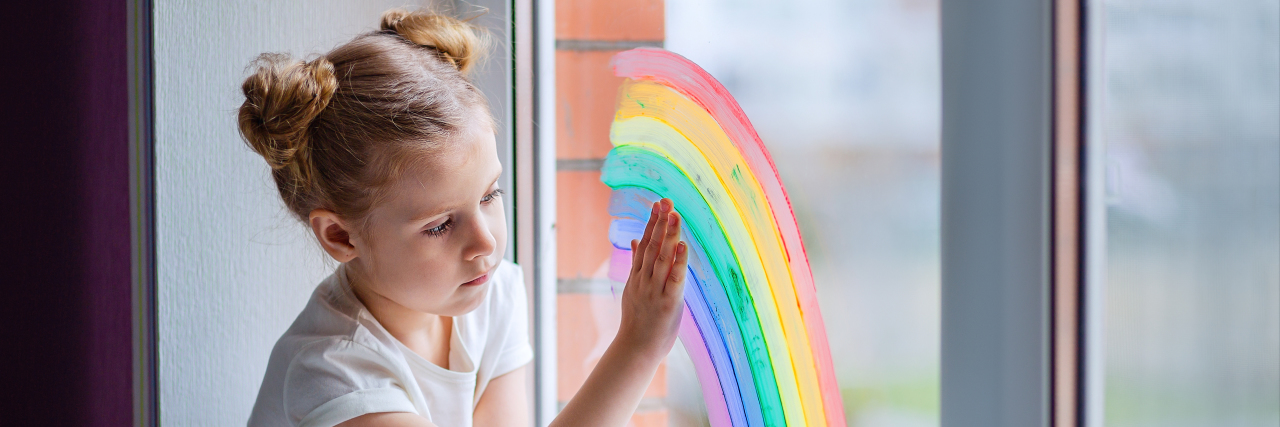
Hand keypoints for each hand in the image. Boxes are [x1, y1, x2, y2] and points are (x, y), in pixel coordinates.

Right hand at [617, 198, 688, 362]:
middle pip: (652, 246)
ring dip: (669, 236)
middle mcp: (644, 280)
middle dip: (660, 223)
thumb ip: (636, 263)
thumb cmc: (638, 320)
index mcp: (637, 276)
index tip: (658, 204)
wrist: (635, 349)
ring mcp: (654, 291)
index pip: (644, 243)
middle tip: (666, 201)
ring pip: (662, 258)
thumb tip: (635, 239)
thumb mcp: (633, 288)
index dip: (652, 223)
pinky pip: (674, 279)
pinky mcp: (668, 303)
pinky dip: (678, 262)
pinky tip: (682, 246)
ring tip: (675, 215)